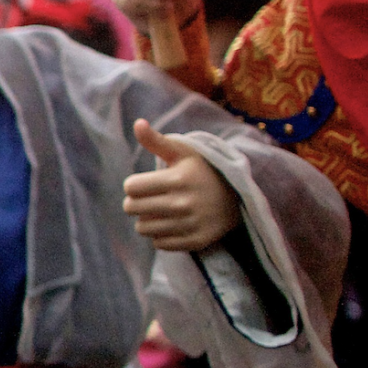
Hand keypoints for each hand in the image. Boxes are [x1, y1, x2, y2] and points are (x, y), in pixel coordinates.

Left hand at [122, 120, 239, 253]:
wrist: (236, 197)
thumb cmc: (201, 170)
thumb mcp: (183, 151)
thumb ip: (156, 140)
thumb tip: (137, 123)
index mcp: (178, 179)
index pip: (131, 187)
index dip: (134, 185)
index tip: (146, 183)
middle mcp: (184, 203)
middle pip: (131, 208)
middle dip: (136, 202)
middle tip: (150, 198)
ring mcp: (190, 224)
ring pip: (142, 228)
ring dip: (147, 219)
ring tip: (162, 210)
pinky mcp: (195, 241)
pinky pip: (159, 243)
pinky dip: (161, 235)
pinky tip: (174, 223)